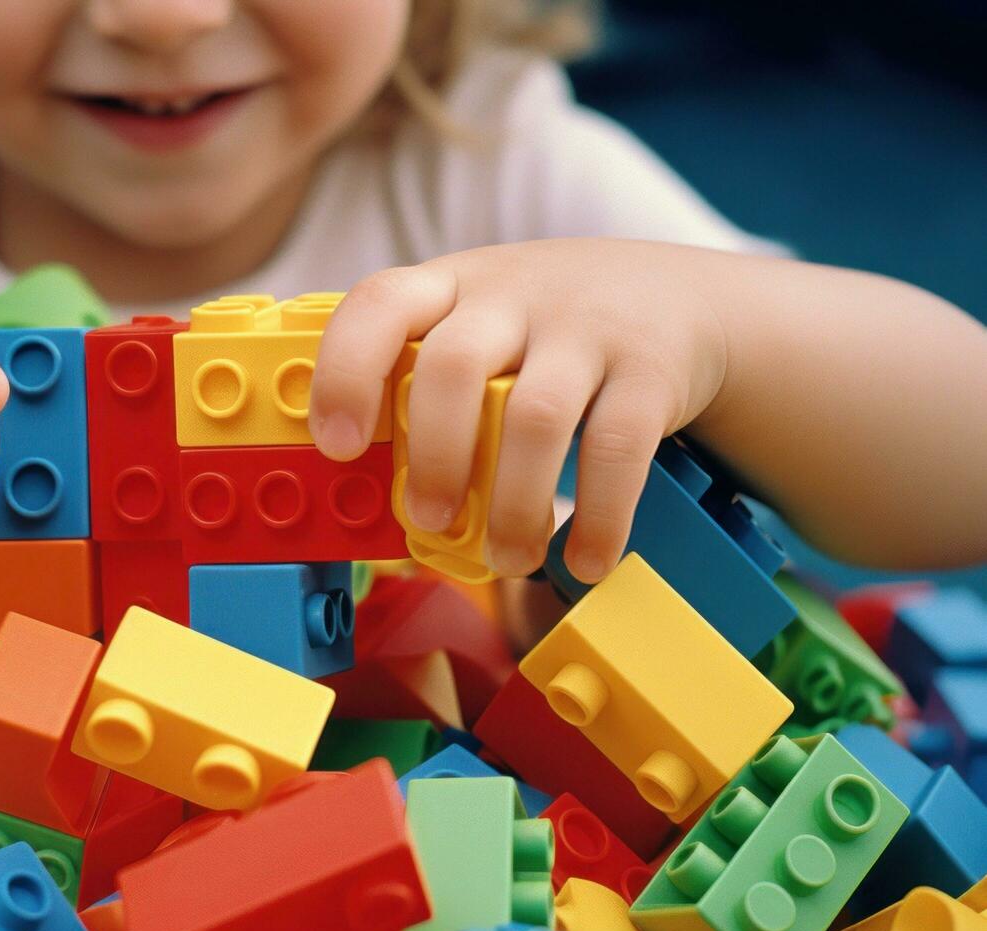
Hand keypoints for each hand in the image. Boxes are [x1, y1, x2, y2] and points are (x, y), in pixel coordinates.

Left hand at [310, 239, 730, 583]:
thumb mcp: (482, 326)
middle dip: (434, 456)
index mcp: (452, 286)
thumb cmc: (548, 331)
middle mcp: (513, 296)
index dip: (346, 374)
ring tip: (506, 557)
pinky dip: (598, 517)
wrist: (679, 295)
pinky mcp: (651, 369)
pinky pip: (617, 449)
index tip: (338, 447)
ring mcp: (585, 327)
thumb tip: (374, 495)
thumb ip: (427, 385)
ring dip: (511, 503)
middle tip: (430, 520)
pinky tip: (585, 558)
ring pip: (534, 417)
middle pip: (453, 365)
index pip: (380, 305)